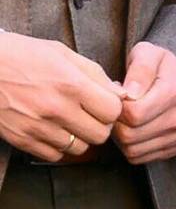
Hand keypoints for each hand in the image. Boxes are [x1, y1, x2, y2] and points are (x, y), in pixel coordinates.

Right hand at [0, 31, 123, 161]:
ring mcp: (37, 127)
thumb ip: (95, 74)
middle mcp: (56, 109)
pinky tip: (55, 130)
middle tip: (91, 114)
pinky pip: (54, 155)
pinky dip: (59, 146)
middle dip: (100, 125)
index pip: (113, 111)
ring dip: (81, 137)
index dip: (113, 107)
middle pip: (100, 134)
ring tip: (71, 121)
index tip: (105, 102)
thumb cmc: (23, 55)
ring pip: (79, 148)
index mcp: (71, 85)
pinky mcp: (21, 140)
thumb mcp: (62, 54)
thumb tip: (121, 93)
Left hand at [111, 42, 175, 164]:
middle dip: (116, 123)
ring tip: (126, 119)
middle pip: (129, 135)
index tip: (119, 95)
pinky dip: (129, 147)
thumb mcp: (148, 53)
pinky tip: (134, 129)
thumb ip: (139, 69)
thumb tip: (130, 93)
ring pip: (131, 149)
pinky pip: (138, 158)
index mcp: (175, 93)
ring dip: (121, 137)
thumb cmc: (158, 66)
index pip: (132, 114)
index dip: (116, 107)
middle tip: (118, 109)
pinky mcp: (174, 148)